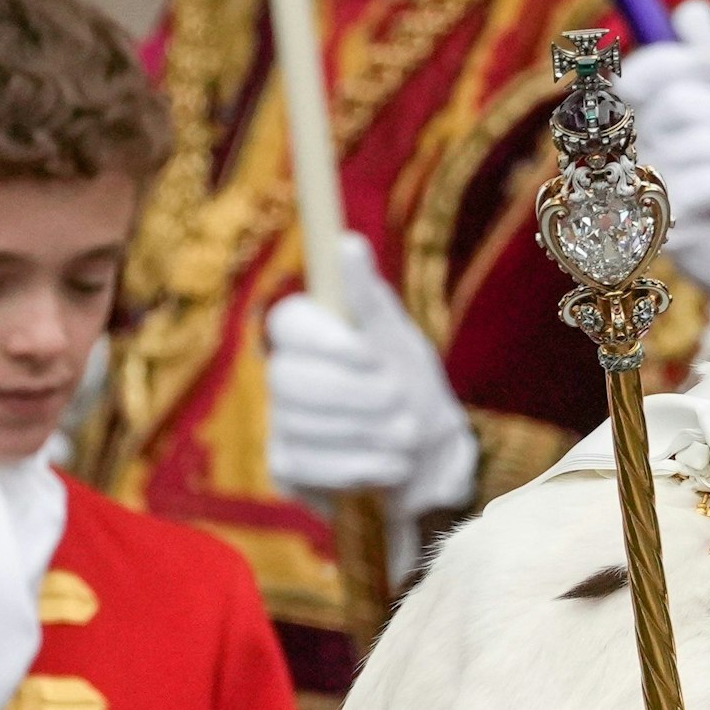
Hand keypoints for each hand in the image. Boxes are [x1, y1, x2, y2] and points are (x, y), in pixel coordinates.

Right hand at [266, 235, 477, 526]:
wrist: (429, 458)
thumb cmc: (411, 385)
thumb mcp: (400, 340)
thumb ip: (369, 299)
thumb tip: (347, 242)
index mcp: (311, 333)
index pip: (287, 322)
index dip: (325, 340)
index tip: (371, 355)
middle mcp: (284, 373)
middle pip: (288, 379)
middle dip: (356, 395)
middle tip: (401, 401)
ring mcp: (280, 421)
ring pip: (301, 425)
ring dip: (369, 432)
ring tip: (407, 434)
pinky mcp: (286, 467)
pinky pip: (309, 466)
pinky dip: (362, 466)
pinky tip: (392, 465)